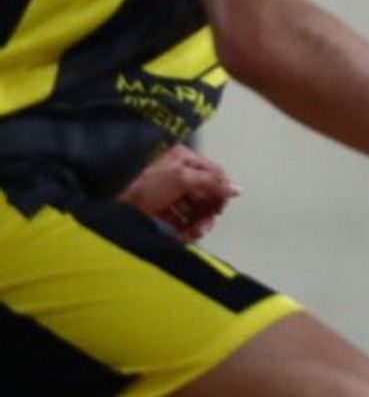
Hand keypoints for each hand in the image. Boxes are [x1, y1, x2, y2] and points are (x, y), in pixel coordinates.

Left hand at [120, 144, 240, 240]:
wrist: (105, 198)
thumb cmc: (139, 181)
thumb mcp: (180, 177)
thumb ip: (210, 181)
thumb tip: (234, 188)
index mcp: (183, 159)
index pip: (213, 174)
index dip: (221, 191)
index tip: (220, 209)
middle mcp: (175, 174)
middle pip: (203, 194)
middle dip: (207, 212)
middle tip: (204, 226)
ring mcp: (164, 192)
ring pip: (190, 208)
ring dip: (196, 223)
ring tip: (193, 233)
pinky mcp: (154, 208)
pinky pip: (176, 219)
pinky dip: (181, 229)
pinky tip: (181, 236)